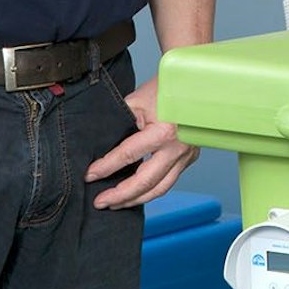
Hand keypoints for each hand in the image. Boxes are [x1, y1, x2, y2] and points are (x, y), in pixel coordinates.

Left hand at [88, 79, 198, 208]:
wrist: (198, 84)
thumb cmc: (169, 87)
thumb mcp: (138, 100)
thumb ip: (121, 121)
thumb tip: (101, 143)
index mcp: (163, 132)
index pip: (128, 155)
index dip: (106, 167)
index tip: (90, 175)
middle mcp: (177, 148)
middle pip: (145, 182)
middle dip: (120, 195)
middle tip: (100, 202)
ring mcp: (186, 156)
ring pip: (159, 189)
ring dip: (135, 199)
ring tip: (116, 204)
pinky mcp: (189, 158)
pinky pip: (168, 181)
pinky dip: (150, 190)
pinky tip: (137, 193)